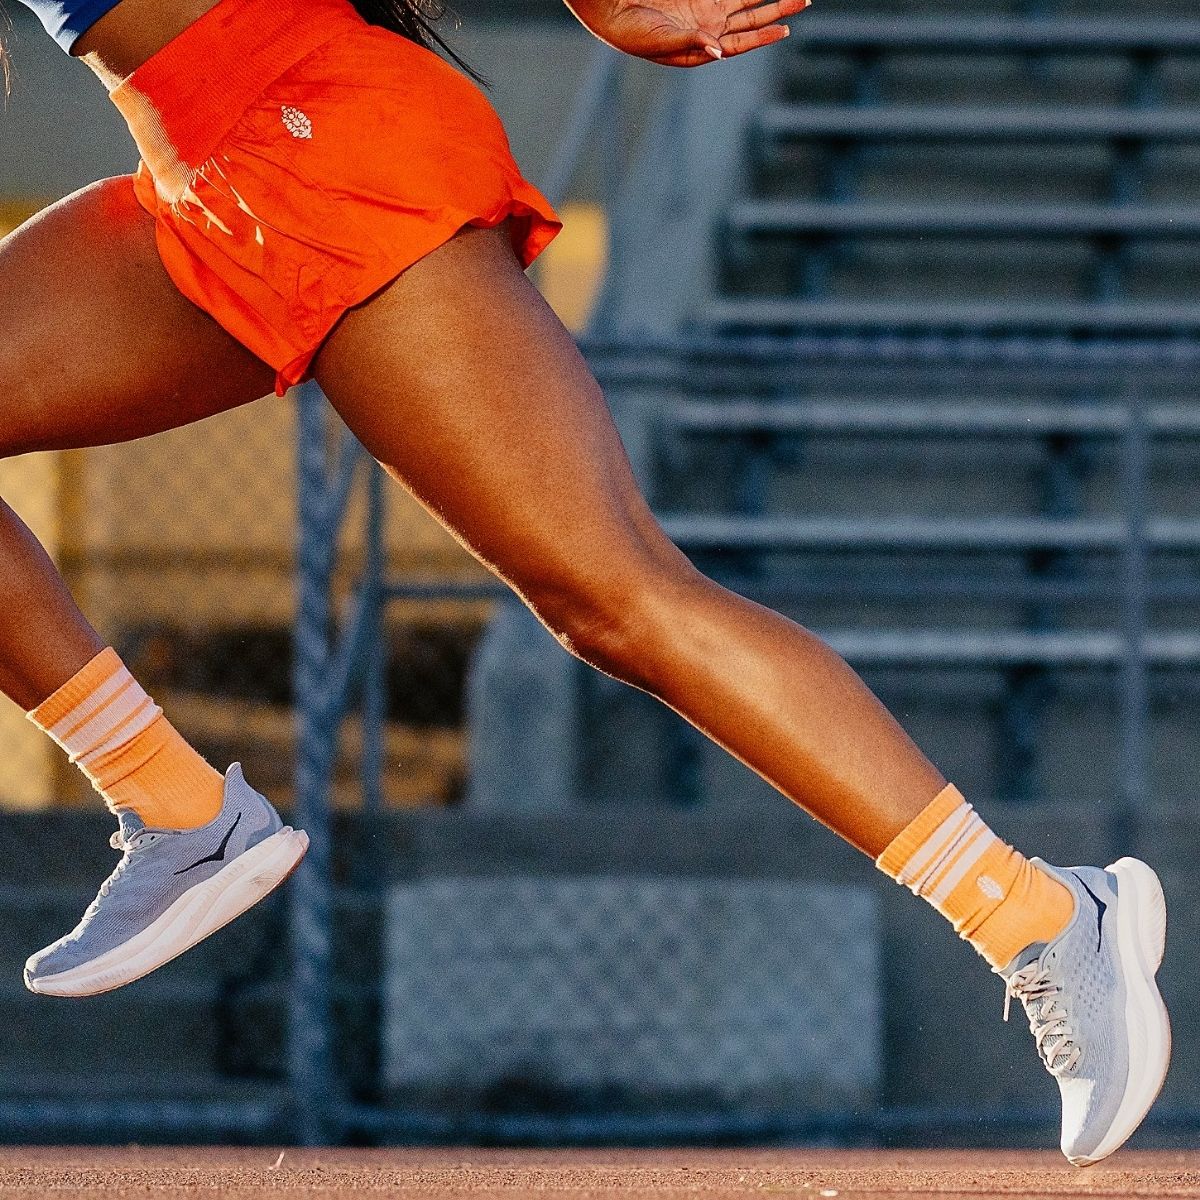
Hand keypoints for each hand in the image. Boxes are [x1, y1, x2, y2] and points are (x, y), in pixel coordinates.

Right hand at [566, 0, 809, 65]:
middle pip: (751, 21)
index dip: (763, 37)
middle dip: (778, 10)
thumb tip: (719, 50)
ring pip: (745, 3)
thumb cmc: (632, 32)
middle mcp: (708, 30)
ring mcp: (704, 10)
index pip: (740, 44)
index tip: (785, 28)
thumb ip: (692, 43)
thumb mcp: (662, 41)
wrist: (612, 10)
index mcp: (702, 48)